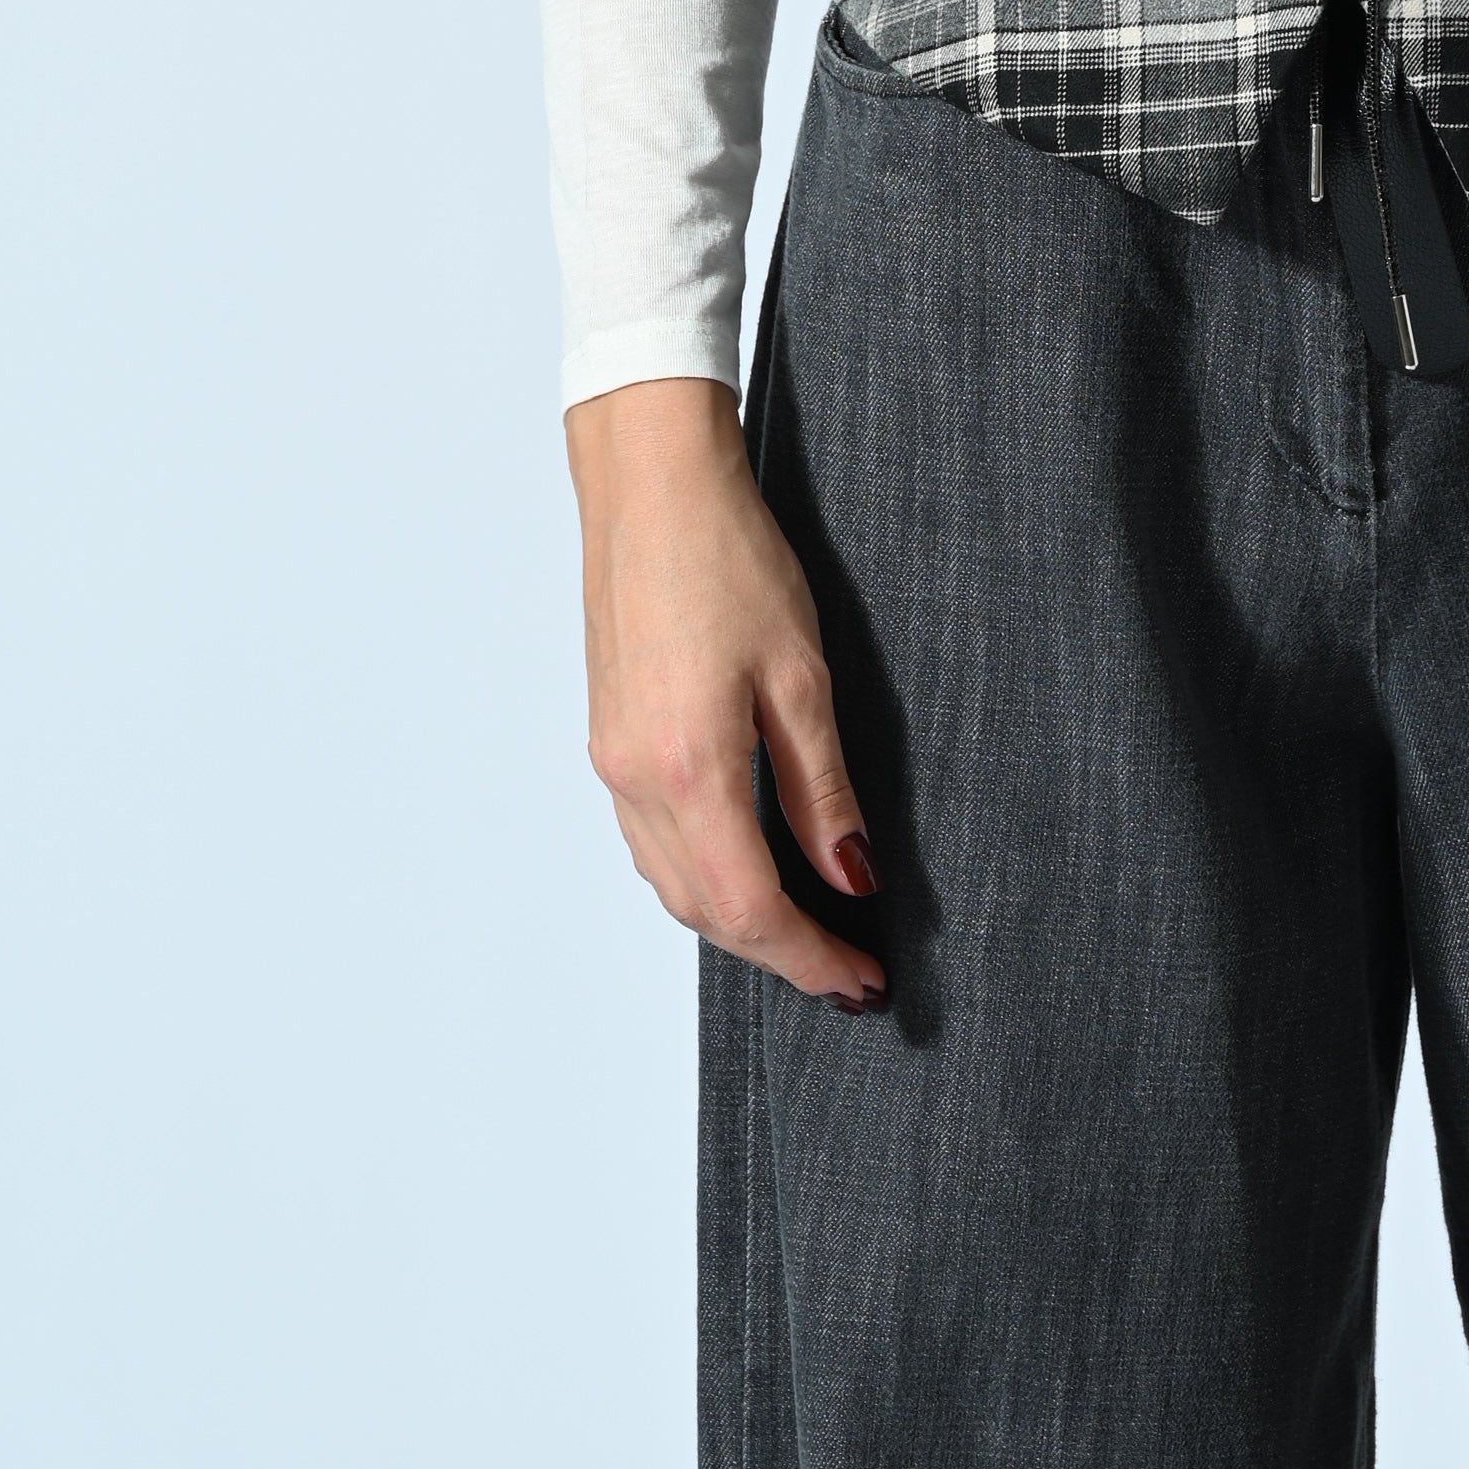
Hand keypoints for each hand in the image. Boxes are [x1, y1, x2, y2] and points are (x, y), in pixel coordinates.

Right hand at [565, 377, 886, 1010]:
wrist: (650, 487)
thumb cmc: (726, 556)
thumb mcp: (800, 675)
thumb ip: (823, 790)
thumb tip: (851, 876)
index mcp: (688, 768)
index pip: (751, 906)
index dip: (809, 957)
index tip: (861, 981)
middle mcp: (634, 780)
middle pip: (705, 912)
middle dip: (777, 953)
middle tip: (846, 968)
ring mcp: (611, 763)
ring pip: (672, 884)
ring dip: (736, 921)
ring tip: (807, 929)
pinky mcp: (608, 740)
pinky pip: (650, 843)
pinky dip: (701, 876)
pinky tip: (744, 865)